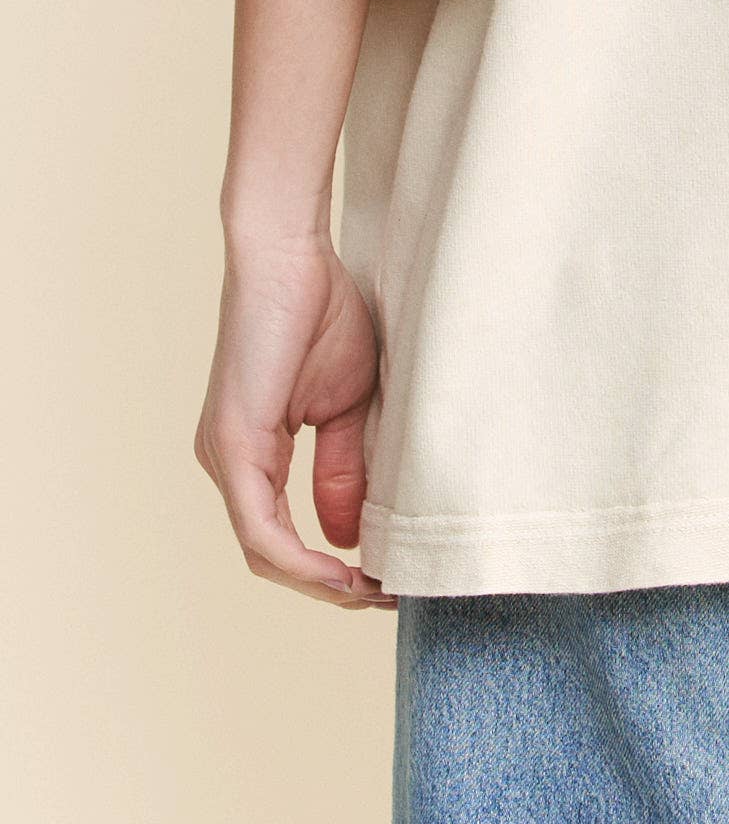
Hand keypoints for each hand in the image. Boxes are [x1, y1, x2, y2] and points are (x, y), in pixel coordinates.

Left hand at [193, 231, 393, 608]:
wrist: (291, 253)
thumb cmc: (321, 310)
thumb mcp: (348, 403)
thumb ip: (344, 467)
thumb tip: (349, 535)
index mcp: (251, 454)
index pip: (283, 535)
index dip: (330, 568)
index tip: (387, 576)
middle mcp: (227, 464)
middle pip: (271, 556)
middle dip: (330, 586)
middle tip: (387, 594)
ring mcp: (222, 458)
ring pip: (263, 551)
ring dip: (319, 582)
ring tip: (373, 590)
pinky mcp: (230, 446)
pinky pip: (260, 529)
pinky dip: (301, 559)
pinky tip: (342, 570)